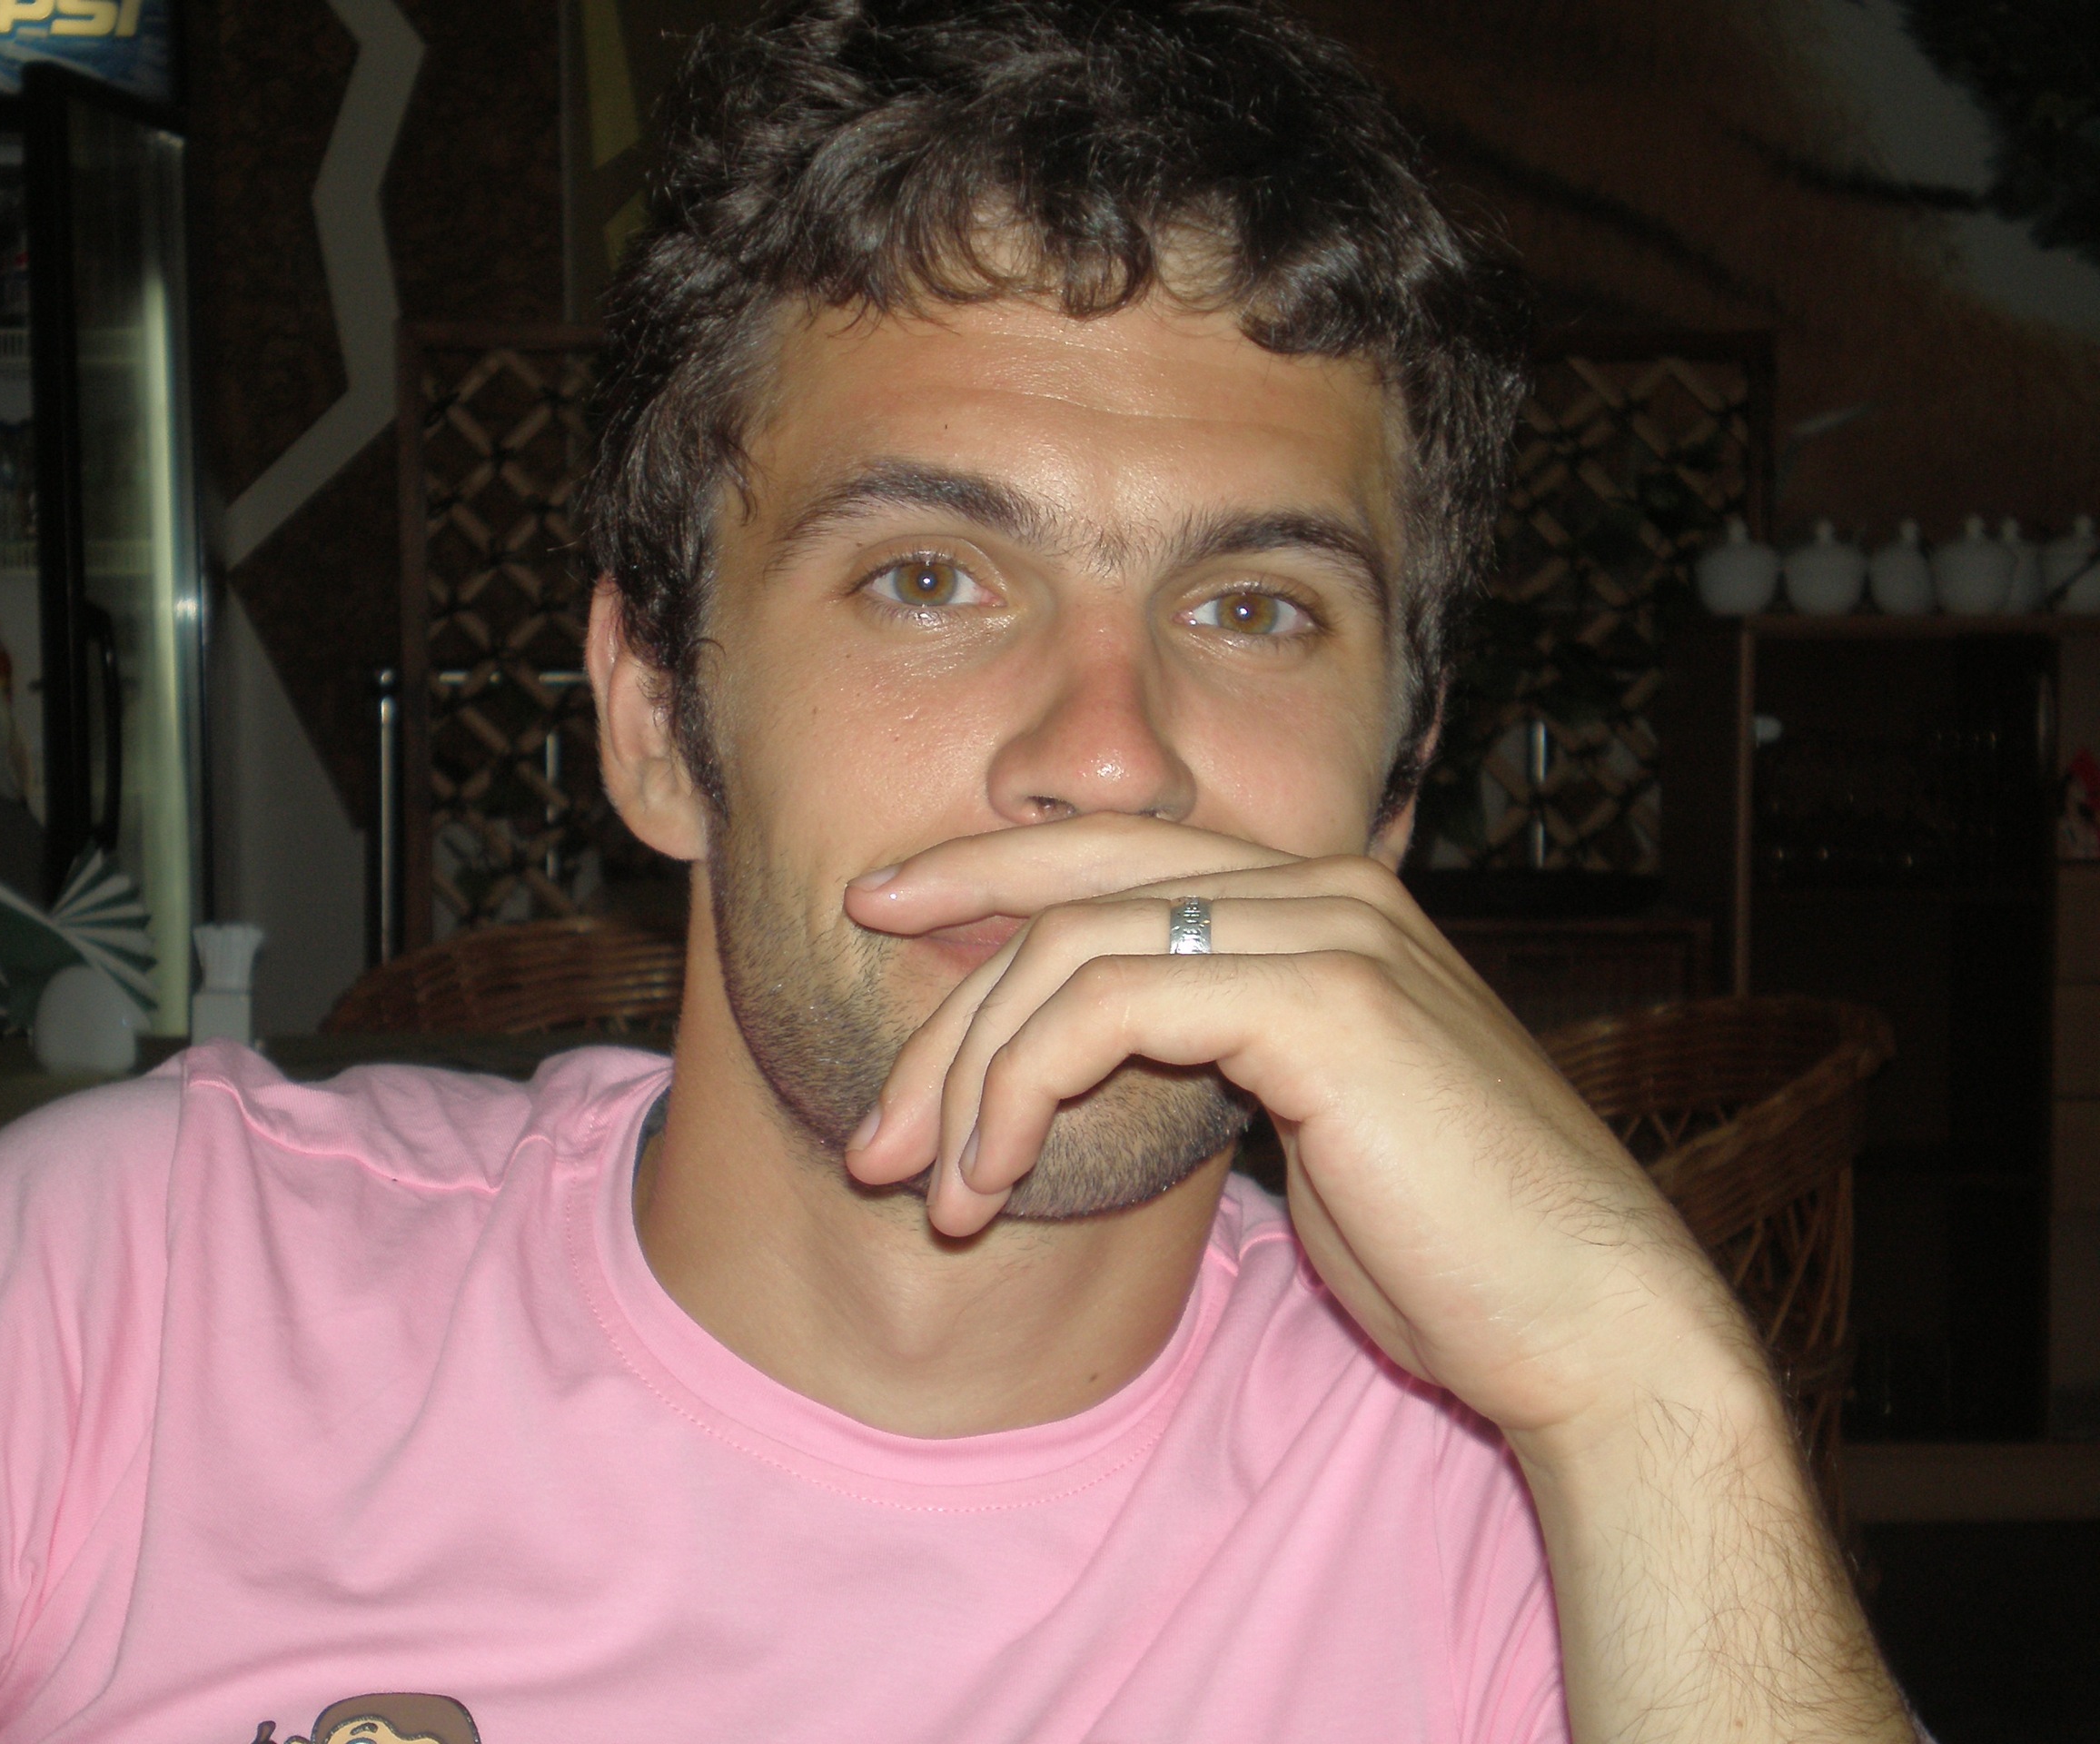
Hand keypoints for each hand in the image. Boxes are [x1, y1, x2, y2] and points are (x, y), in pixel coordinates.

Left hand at [842, 813, 1754, 1445]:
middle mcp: (1325, 885)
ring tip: (932, 1193)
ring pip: (1069, 947)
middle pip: (1070, 889)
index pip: (1114, 855)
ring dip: (969, 1075)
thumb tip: (1082, 1053)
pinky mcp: (1324, 999)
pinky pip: (1108, 1006)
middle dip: (945, 1002)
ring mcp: (1329, 929)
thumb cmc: (1445, 1246)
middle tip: (874, 1132)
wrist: (1589, 1322)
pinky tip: (995, 1176)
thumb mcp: (1299, 1122)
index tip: (877, 915)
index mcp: (1320, 901)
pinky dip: (1021, 1089)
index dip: (981, 872)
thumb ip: (1210, 1052)